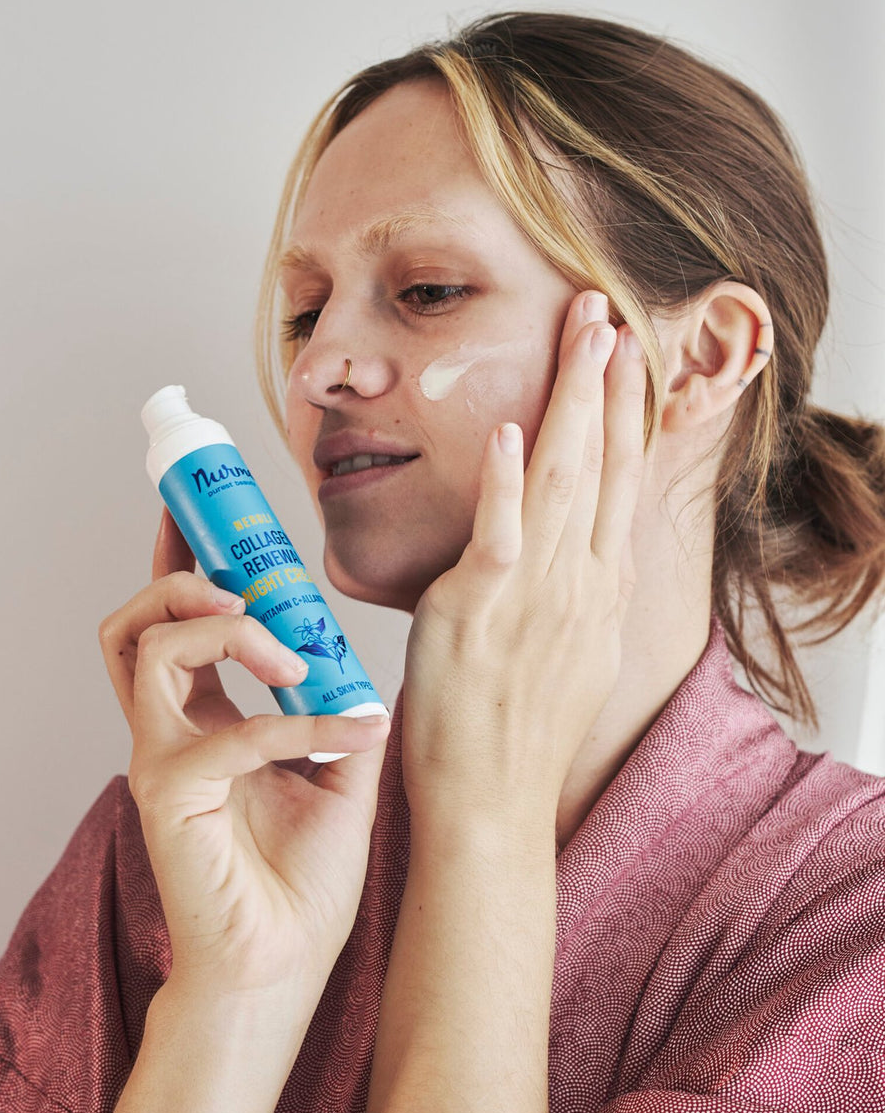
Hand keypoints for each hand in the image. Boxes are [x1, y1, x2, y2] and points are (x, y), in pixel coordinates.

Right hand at [97, 506, 391, 1015]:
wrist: (282, 968)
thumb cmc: (300, 883)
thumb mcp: (339, 776)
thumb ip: (340, 713)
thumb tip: (370, 667)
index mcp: (203, 722)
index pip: (174, 624)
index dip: (181, 560)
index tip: (206, 510)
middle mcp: (169, 733)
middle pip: (132, 621)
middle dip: (183, 575)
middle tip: (247, 580)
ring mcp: (159, 761)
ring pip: (149, 647)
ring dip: (224, 629)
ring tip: (286, 651)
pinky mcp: (168, 797)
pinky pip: (224, 731)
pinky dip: (289, 722)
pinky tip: (341, 737)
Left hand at [400, 291, 646, 842]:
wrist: (493, 804)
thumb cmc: (513, 735)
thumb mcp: (564, 654)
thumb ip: (567, 594)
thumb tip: (562, 556)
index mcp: (597, 592)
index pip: (621, 483)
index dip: (626, 413)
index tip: (629, 355)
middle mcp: (581, 584)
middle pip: (603, 464)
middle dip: (606, 381)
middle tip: (605, 308)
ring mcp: (537, 595)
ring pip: (565, 480)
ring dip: (573, 402)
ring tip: (582, 333)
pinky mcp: (482, 610)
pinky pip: (500, 534)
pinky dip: (506, 481)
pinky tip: (510, 432)